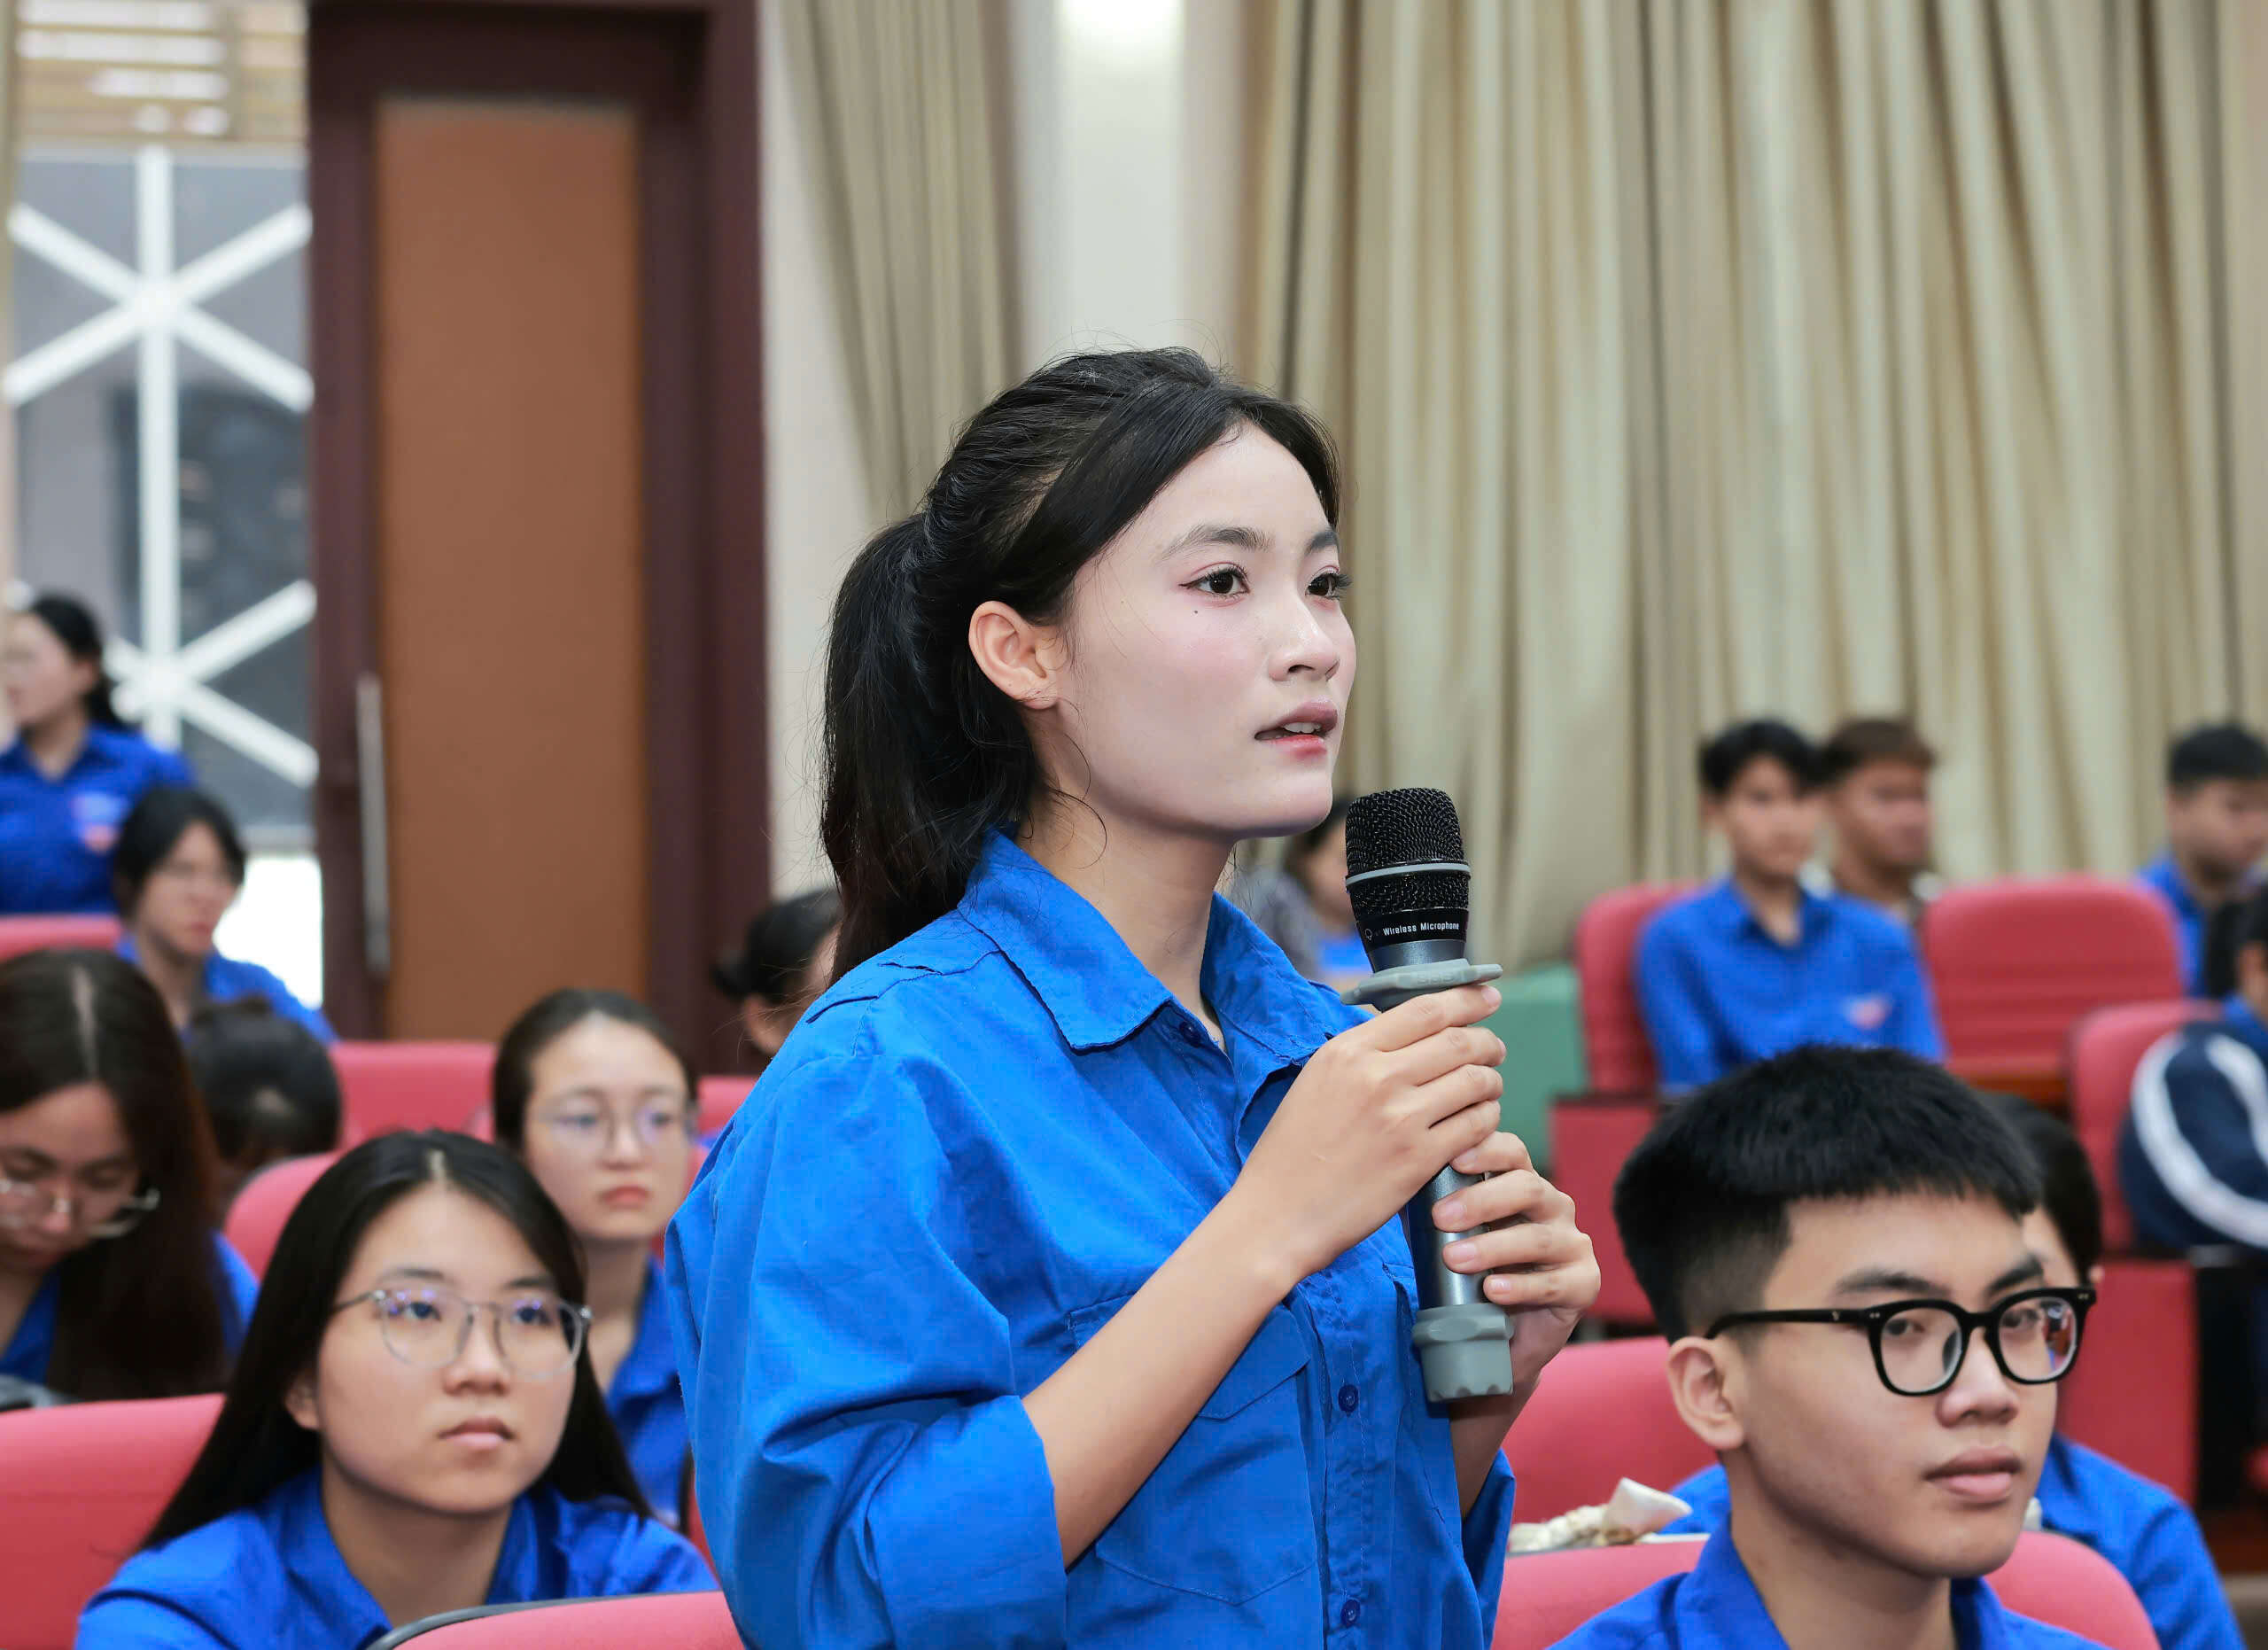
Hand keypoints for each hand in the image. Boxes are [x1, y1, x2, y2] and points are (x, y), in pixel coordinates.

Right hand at [1231, 984, 1505, 1285]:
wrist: (1278, 1214)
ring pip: (1475, 1082)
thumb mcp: (1316, 1081)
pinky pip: (1476, 1126)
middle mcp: (1377, 1077)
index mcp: (1348, 1051)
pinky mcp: (1419, 1159)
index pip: (1425, 1009)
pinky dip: (1486, 1120)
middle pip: (1459, 1042)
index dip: (1467, 999)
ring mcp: (1401, 1119)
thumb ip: (1362, 1055)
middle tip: (1494, 1050)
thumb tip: (1411, 1034)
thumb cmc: (1292, 1152)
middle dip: (1487, 1042)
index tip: (1487, 996)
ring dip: (1491, 1082)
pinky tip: (1480, 1124)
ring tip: (1487, 1089)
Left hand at [1430, 1132, 1598, 1392]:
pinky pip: (1555, 1284)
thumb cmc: (1473, 1272)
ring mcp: (1573, 1244)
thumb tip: (1389, 1179)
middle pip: (1527, 1187)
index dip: (1486, 1149)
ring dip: (1493, 1246)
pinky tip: (1492, 1290)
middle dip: (1481, 1200)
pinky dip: (1520, 1286)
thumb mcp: (1449, 1234)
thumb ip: (1428, 1204)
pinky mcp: (1584, 1285)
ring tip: (1455, 1259)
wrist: (1502, 1337)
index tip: (1452, 1159)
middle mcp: (1554, 1206)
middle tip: (1440, 1217)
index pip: (1512, 1152)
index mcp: (1523, 1183)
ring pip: (1538, 1237)